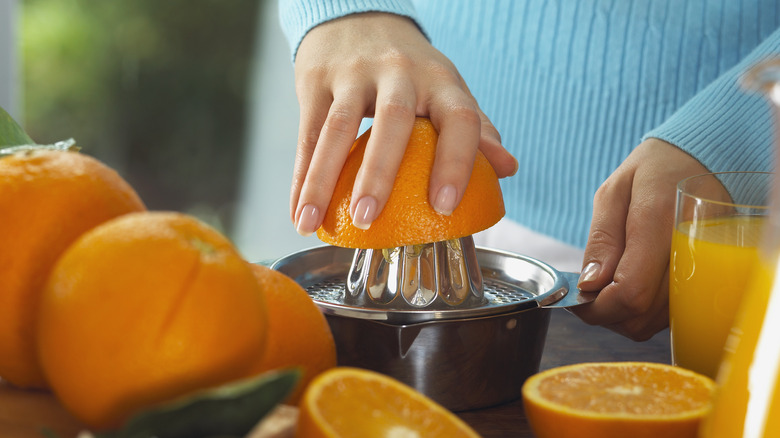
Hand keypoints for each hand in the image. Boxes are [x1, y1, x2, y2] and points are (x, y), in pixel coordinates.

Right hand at [290, 12, 516, 235]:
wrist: (357, 18)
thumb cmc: (410, 70)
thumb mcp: (446, 89)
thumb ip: (476, 129)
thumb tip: (507, 169)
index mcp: (440, 80)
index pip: (460, 117)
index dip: (457, 162)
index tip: (446, 206)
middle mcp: (400, 72)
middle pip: (392, 120)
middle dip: (379, 172)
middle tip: (369, 218)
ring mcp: (354, 74)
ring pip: (337, 127)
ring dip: (323, 179)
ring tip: (313, 222)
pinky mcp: (317, 80)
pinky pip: (307, 132)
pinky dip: (300, 175)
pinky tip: (298, 210)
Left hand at [571, 138, 710, 340]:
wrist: (703, 162)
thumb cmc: (653, 172)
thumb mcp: (614, 192)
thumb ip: (603, 239)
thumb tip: (589, 285)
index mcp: (659, 223)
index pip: (630, 293)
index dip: (597, 307)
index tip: (576, 299)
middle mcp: (688, 254)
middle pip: (640, 316)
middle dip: (604, 313)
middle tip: (588, 291)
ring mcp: (702, 272)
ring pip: (653, 323)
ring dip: (621, 315)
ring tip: (608, 285)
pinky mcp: (705, 283)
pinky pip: (668, 316)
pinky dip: (643, 312)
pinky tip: (631, 286)